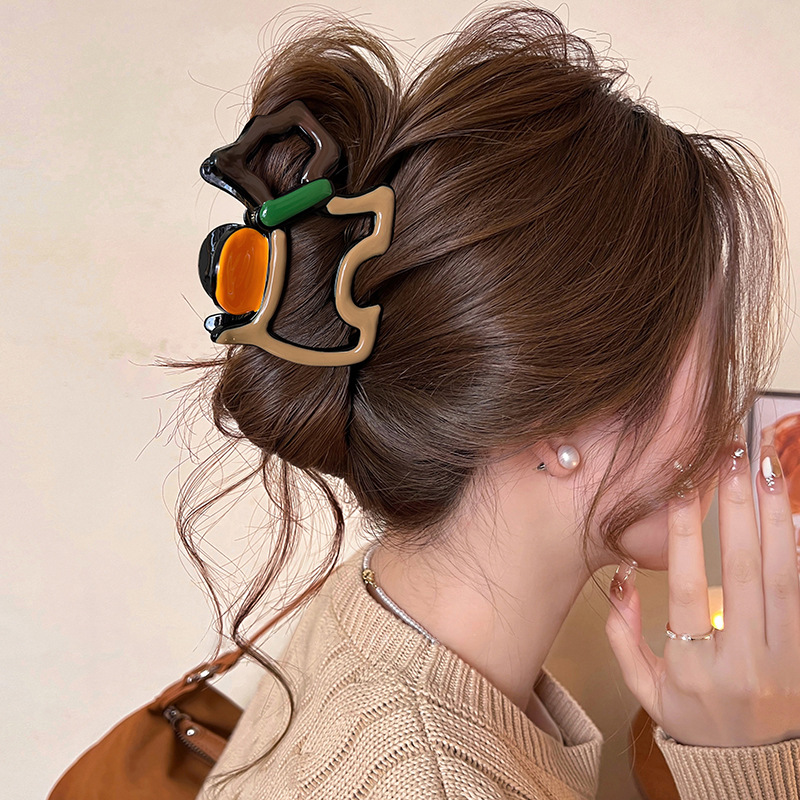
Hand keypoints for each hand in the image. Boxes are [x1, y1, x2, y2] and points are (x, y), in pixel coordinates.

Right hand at [605, 429, 799, 746]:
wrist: (753, 767)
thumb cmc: (695, 720)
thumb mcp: (645, 689)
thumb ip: (624, 635)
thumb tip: (623, 580)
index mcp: (695, 667)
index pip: (687, 587)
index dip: (685, 533)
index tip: (682, 487)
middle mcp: (745, 660)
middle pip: (744, 571)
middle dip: (737, 509)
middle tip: (732, 460)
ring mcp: (785, 659)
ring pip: (784, 577)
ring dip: (776, 518)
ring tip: (769, 472)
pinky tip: (791, 516)